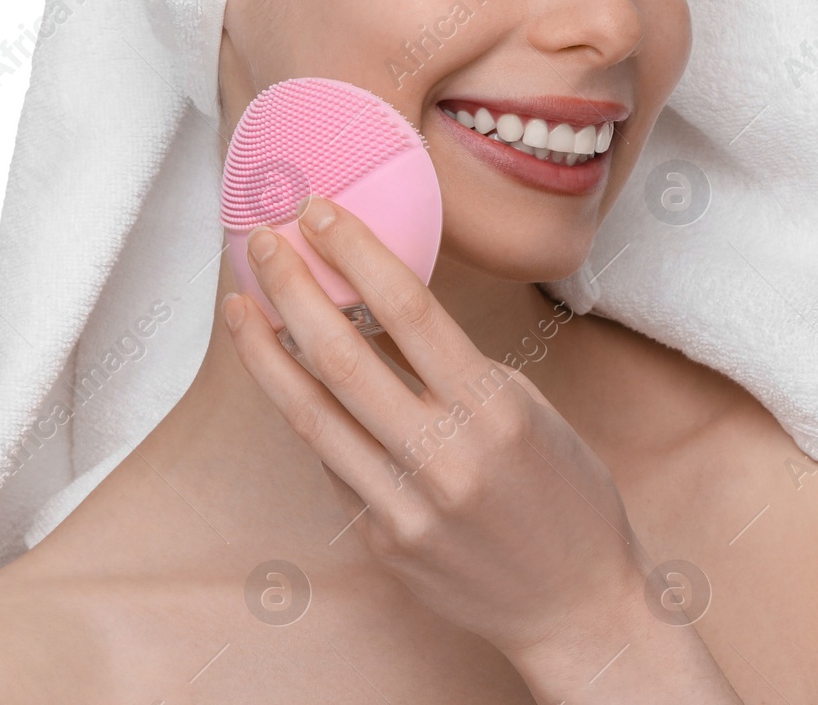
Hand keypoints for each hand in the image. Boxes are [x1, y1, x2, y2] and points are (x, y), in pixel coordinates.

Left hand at [222, 193, 648, 661]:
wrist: (576, 606)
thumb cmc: (566, 494)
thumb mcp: (530, 408)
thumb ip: (456, 365)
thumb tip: (380, 308)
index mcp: (495, 409)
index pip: (409, 310)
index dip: (357, 252)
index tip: (320, 212)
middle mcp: (445, 458)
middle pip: (343, 357)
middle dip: (293, 289)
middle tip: (265, 242)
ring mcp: (406, 507)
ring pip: (312, 414)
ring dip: (266, 353)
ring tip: (240, 306)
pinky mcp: (383, 541)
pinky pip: (332, 463)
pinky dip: (306, 411)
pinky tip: (284, 377)